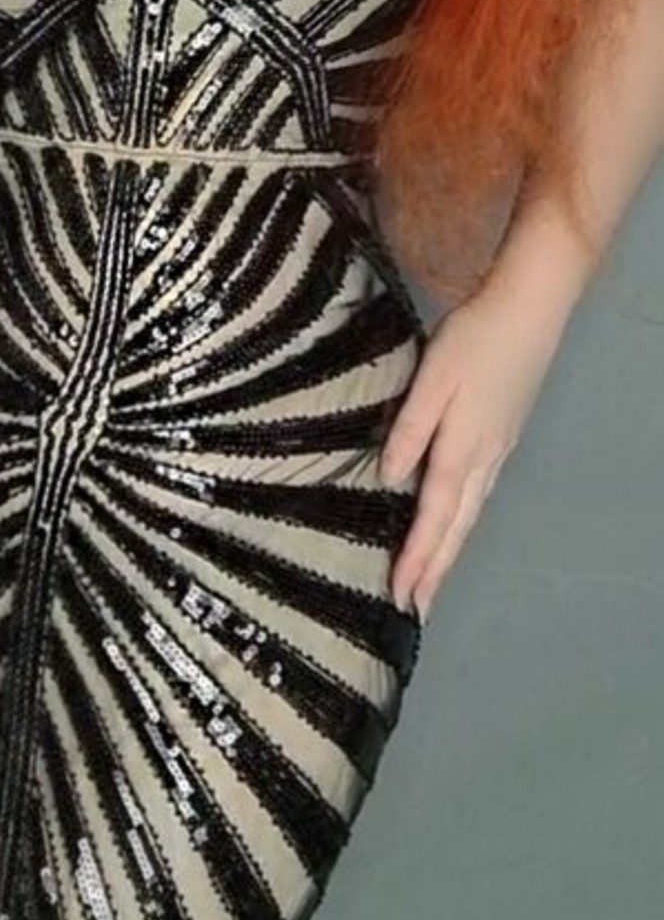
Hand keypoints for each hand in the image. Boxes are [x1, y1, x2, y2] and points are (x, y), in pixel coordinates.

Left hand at [379, 287, 566, 620]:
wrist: (528, 311)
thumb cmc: (474, 340)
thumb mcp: (432, 380)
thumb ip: (410, 429)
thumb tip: (390, 481)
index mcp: (461, 449)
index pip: (434, 516)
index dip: (417, 558)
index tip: (401, 596)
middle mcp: (484, 459)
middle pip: (457, 527)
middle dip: (435, 569)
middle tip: (416, 608)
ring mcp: (498, 449)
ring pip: (470, 514)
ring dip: (450, 550)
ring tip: (433, 579)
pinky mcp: (504, 436)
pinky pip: (479, 494)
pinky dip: (463, 520)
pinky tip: (456, 522)